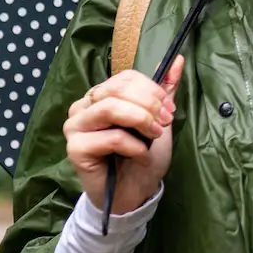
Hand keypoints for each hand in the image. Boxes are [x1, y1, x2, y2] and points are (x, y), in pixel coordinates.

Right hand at [64, 57, 182, 214]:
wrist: (134, 192)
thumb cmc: (142, 155)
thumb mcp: (158, 120)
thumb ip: (165, 91)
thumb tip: (178, 59)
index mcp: (100, 95)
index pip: (124, 78)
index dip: (151, 90)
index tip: (169, 110)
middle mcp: (83, 106)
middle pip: (117, 90)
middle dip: (148, 105)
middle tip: (165, 123)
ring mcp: (75, 126)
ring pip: (110, 108)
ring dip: (140, 121)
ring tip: (154, 136)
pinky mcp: (75, 148)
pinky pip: (110, 137)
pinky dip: (134, 145)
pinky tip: (140, 155)